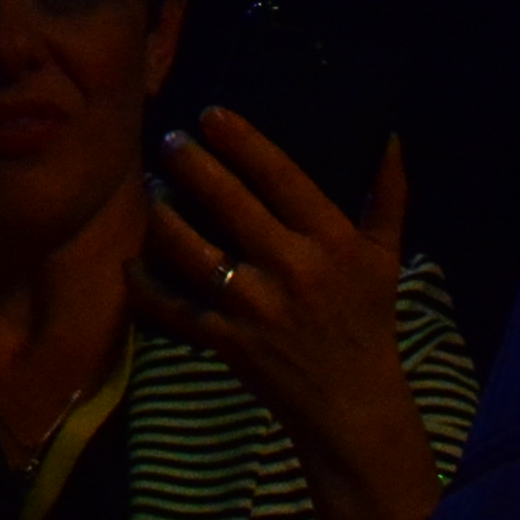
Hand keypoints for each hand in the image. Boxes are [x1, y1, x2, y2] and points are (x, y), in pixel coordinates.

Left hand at [132, 115, 438, 519]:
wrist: (352, 406)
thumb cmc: (367, 321)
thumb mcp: (386, 257)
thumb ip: (387, 196)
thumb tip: (388, 136)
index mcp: (330, 243)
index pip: (280, 177)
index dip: (242, 141)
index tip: (210, 113)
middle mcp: (291, 270)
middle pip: (228, 202)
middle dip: (190, 163)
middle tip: (168, 139)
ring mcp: (254, 307)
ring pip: (191, 249)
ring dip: (163, 214)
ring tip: (152, 189)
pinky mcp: (226, 341)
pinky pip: (174, 306)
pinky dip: (146, 283)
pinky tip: (131, 259)